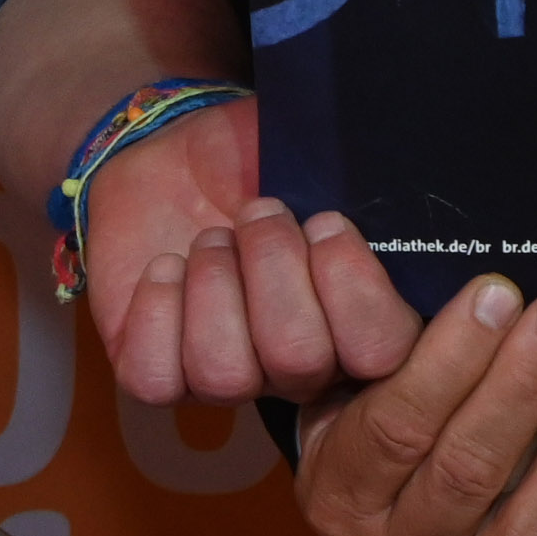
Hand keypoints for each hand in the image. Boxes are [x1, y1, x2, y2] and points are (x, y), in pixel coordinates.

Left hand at [78, 104, 421, 409]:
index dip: (356, 292)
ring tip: (210, 238)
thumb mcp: (312, 158)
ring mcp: (227, 377)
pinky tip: (167, 267)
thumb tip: (379, 178)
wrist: (174, 164)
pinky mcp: (157, 371)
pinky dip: (159, 312)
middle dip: (273, 268)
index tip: (326, 222)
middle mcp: (297, 367)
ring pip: (225, 375)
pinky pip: (156, 378)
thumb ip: (357, 183)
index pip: (381, 354)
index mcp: (354, 322)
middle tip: (258, 212)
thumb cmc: (256, 166)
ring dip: (215, 285)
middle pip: (298, 360)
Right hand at [295, 259, 536, 535]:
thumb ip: (381, 334)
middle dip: (523, 384)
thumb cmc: (380, 421)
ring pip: (532, 531)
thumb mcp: (355, 378)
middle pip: (466, 473)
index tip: (497, 294)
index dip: (450, 358)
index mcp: (340, 496)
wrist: (388, 508)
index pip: (394, 427)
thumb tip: (426, 272)